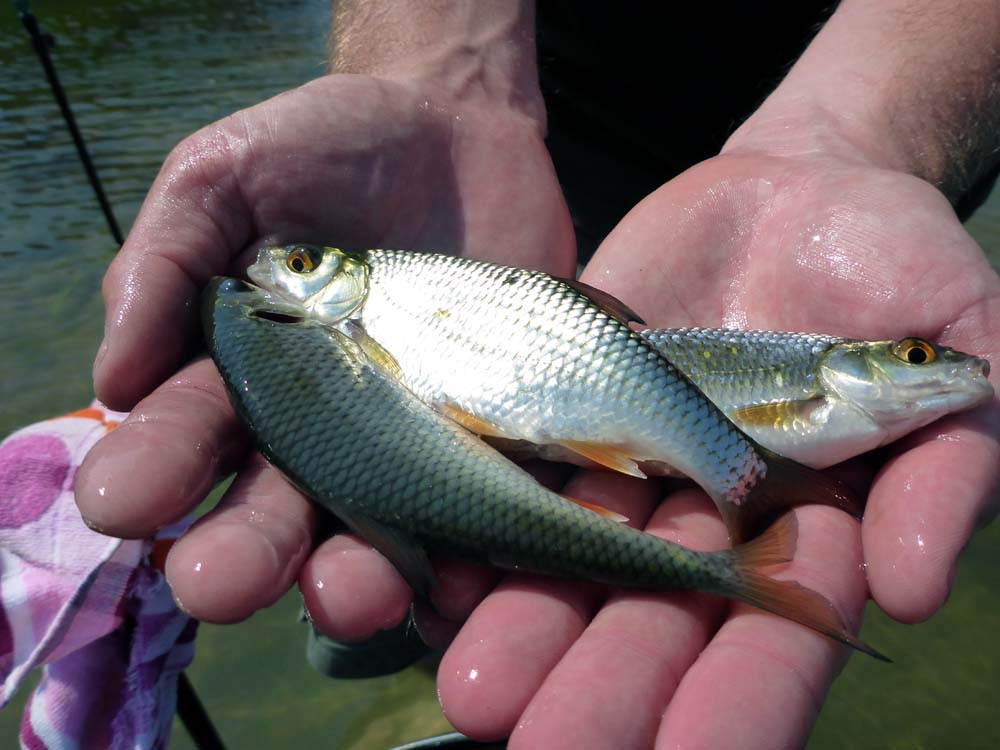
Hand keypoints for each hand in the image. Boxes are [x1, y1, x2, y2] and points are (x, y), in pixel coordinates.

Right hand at [74, 72, 573, 620]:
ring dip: (355, 574)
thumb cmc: (326, 145)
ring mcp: (409, 436)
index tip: (123, 501)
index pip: (184, 437)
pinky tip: (462, 583)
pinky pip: (484, 506)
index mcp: (239, 376)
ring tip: (344, 594)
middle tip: (216, 583)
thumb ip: (168, 260)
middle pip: (275, 509)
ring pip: (376, 529)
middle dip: (243, 551)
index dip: (150, 470)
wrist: (457, 123)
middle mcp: (320, 426)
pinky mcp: (491, 432)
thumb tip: (114, 380)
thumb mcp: (226, 175)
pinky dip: (472, 553)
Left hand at [428, 147, 997, 746]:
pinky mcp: (570, 400)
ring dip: (525, 625)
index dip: (735, 702)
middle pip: (652, 615)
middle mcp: (707, 513)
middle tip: (544, 747)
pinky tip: (437, 568)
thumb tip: (911, 589)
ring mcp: (631, 460)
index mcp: (810, 524)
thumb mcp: (964, 352)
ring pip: (572, 555)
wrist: (796, 190)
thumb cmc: (901, 268)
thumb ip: (952, 469)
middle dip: (603, 684)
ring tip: (474, 690)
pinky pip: (522, 462)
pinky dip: (482, 513)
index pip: (774, 636)